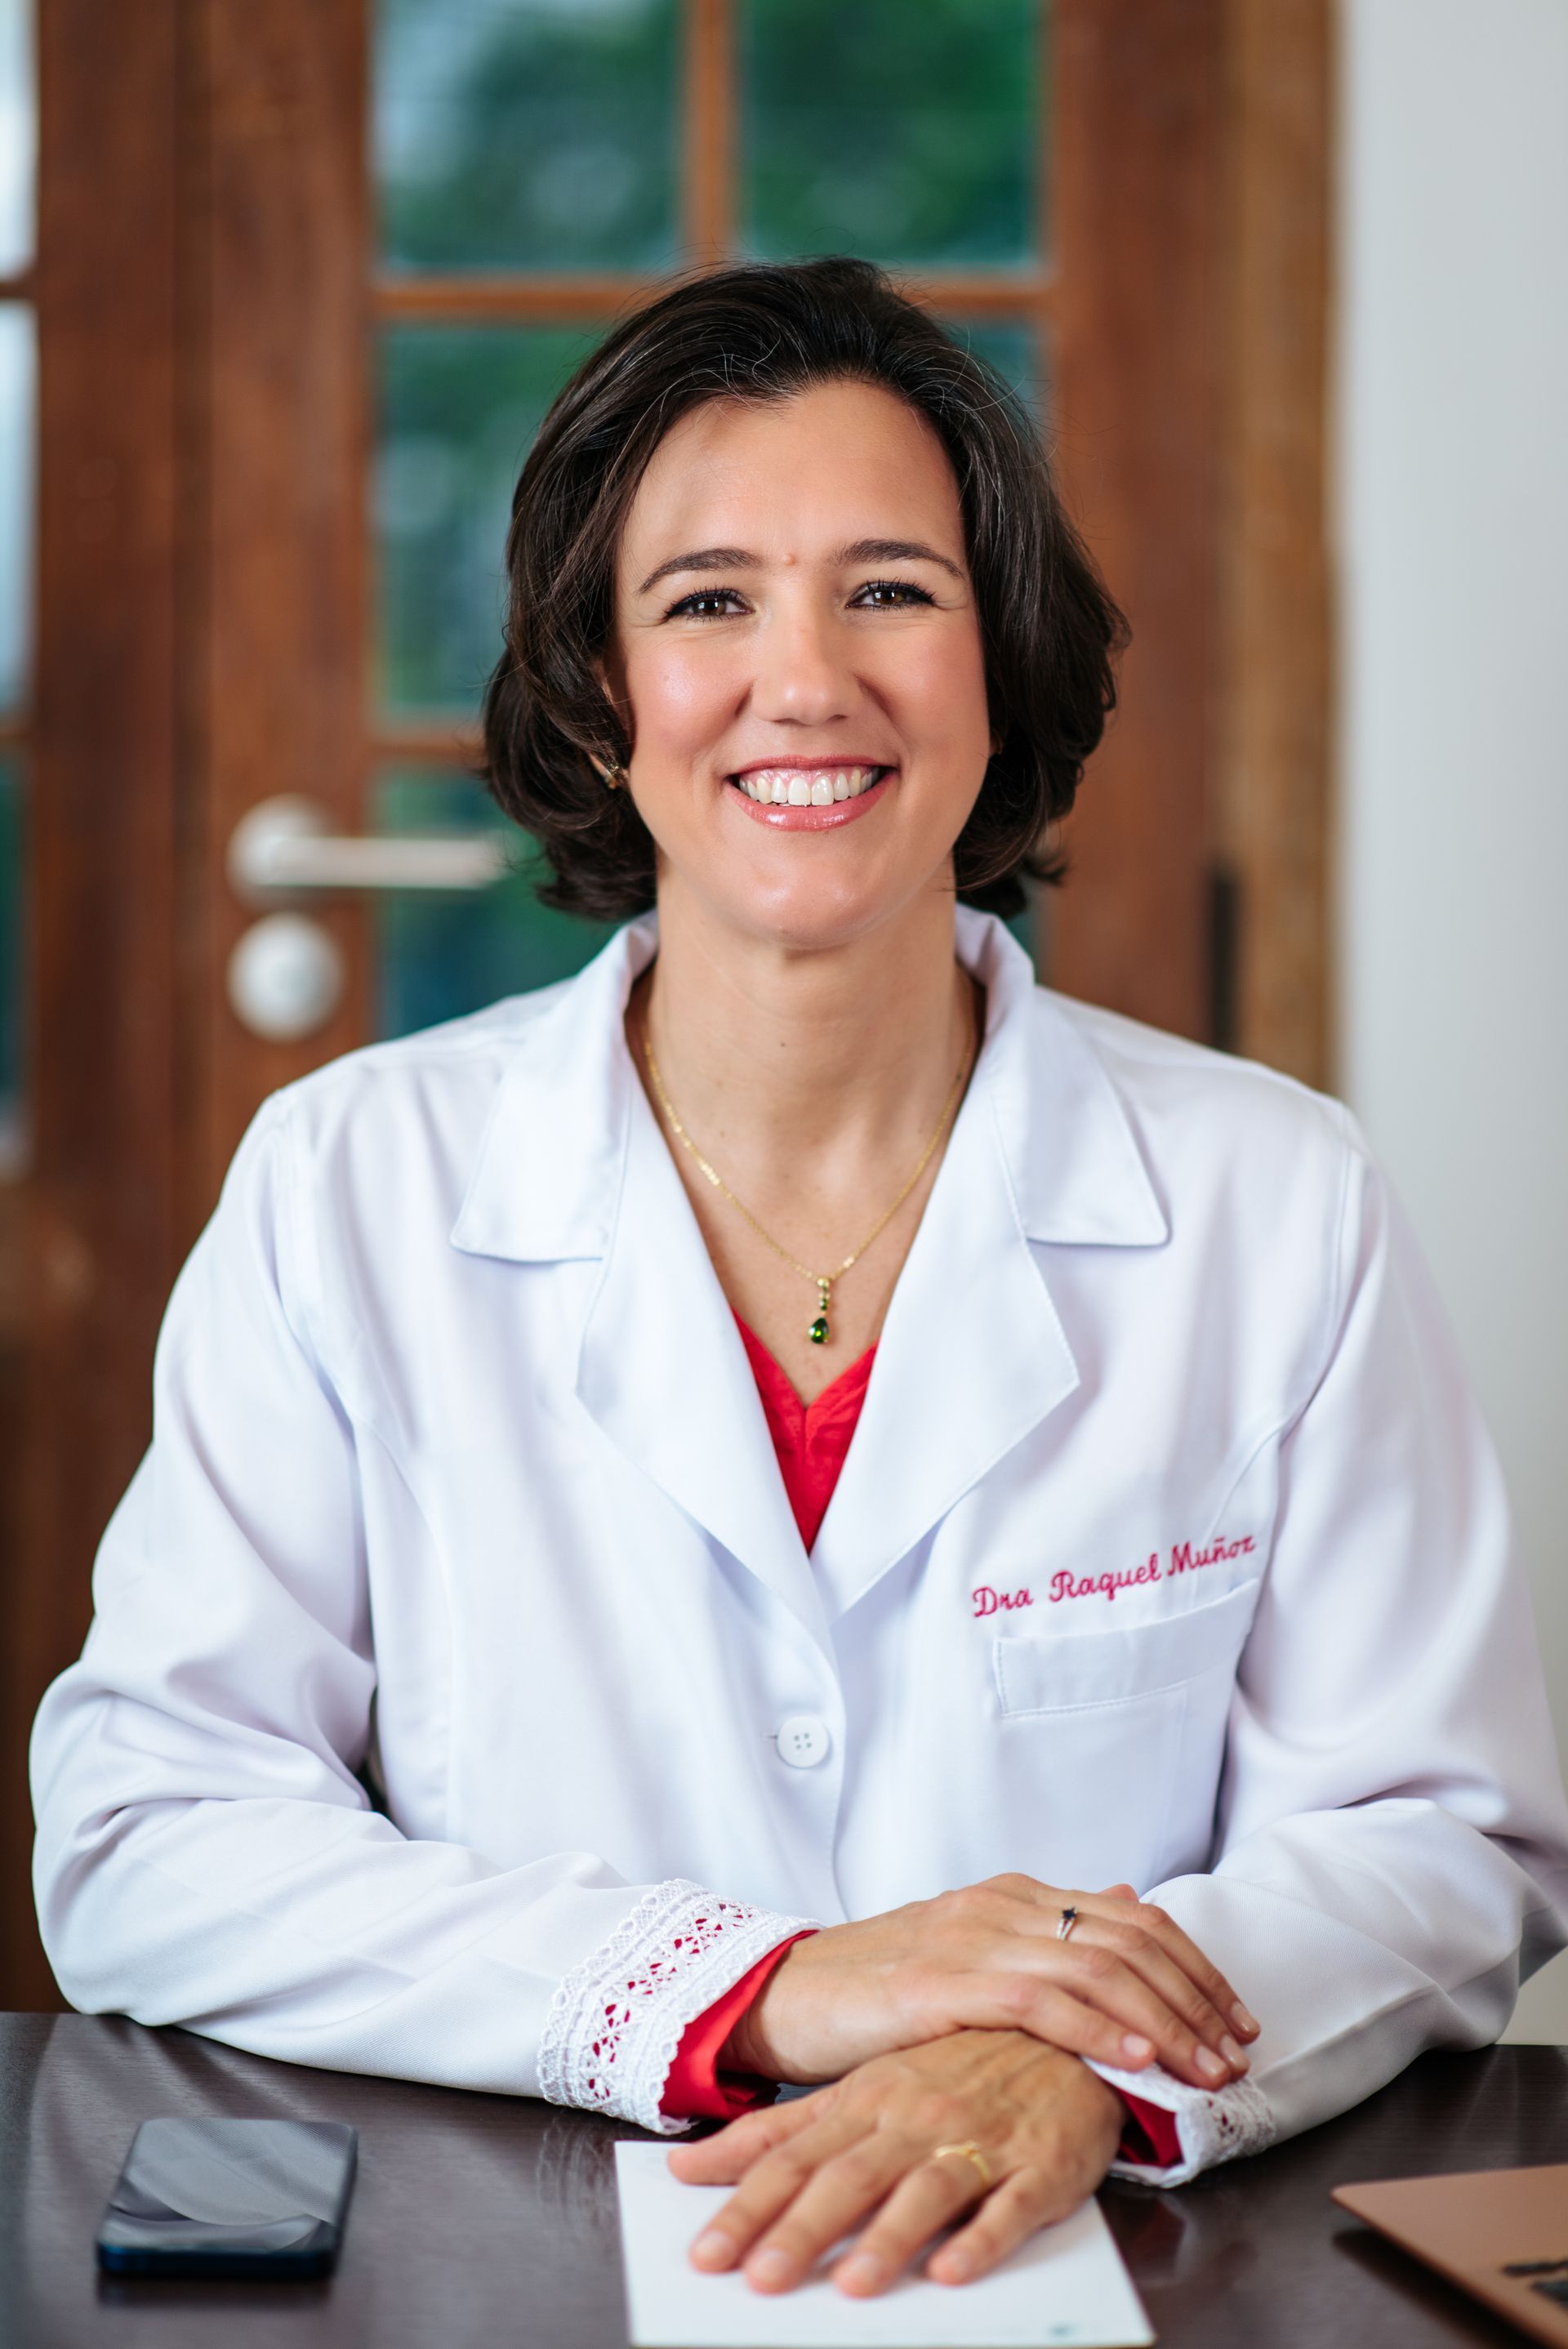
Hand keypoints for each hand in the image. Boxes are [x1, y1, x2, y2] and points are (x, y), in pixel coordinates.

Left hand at [670, 2030, 1123, 2295]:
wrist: (1063, 2032)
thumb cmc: (954, 2065)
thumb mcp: (859, 2088)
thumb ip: (779, 2130)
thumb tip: (691, 2164)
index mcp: (865, 2100)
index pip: (792, 2158)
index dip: (747, 2204)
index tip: (705, 2252)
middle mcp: (913, 2117)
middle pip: (848, 2177)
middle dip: (801, 2230)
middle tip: (760, 2281)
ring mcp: (978, 2139)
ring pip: (925, 2188)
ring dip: (889, 2236)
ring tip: (852, 2284)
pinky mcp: (1039, 2166)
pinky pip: (1010, 2205)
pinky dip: (982, 2236)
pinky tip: (955, 2269)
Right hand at [724, 1876, 1257, 2092]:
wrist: (785, 1993)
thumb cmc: (879, 1986)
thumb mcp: (972, 1949)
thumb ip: (1048, 1932)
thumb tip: (1124, 1899)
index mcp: (1013, 1895)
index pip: (1134, 1917)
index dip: (1195, 1968)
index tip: (1235, 2019)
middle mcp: (1001, 1905)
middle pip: (1131, 1939)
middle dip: (1195, 1999)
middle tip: (1235, 2052)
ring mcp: (972, 1938)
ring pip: (1098, 1967)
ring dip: (1165, 2023)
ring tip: (1204, 2068)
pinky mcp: (942, 1984)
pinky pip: (1040, 2000)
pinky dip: (1098, 2028)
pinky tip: (1135, 2060)